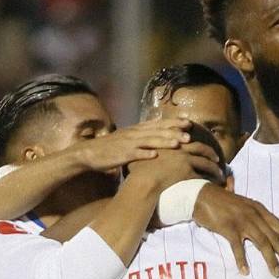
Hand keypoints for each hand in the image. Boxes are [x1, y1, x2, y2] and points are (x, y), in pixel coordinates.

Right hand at [77, 119, 193, 172]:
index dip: (174, 122)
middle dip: (174, 131)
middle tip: (189, 133)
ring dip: (164, 142)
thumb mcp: (128, 138)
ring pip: (149, 141)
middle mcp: (134, 133)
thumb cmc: (111, 148)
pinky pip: (134, 154)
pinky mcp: (121, 154)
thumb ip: (142, 136)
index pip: (158, 124)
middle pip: (157, 131)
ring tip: (178, 144)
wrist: (89, 152)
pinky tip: (154, 156)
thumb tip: (158, 136)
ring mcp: (128, 143)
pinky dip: (144, 154)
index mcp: (137, 129)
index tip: (189, 122)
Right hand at [128, 141, 222, 191]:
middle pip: (200, 147)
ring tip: (220, 172)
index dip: (195, 137)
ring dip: (214, 167)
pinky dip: (210, 178)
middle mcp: (179, 148)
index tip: (203, 139)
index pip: (184, 134)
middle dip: (210, 152)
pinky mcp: (187, 172)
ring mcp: (184, 160)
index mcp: (168, 141)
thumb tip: (147, 148)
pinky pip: (202, 175)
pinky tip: (215, 182)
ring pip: (205, 162)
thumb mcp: (141, 153)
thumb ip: (147, 148)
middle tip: (216, 157)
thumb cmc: (138, 170)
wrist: (143, 181)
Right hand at [192, 184, 278, 277]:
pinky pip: (238, 247)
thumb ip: (254, 214)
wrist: (201, 195)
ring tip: (277, 273)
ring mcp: (242, 222)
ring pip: (263, 244)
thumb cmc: (221, 201)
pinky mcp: (229, 228)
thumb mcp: (243, 205)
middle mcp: (255, 215)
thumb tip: (264, 226)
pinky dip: (242, 260)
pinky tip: (245, 271)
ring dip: (271, 260)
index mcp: (260, 210)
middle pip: (276, 238)